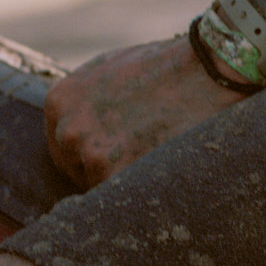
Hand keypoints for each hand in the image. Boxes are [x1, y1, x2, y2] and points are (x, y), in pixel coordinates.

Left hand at [45, 36, 247, 186]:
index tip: (118, 152)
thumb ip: (86, 99)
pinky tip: (162, 173)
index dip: (92, 152)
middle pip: (77, 169)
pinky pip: (120, 198)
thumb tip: (79, 125)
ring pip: (99, 185)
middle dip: (106, 168)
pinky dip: (140, 192)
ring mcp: (88, 153)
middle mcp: (67, 129)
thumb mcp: (110, 69)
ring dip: (125, 180)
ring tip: (157, 160)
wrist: (205, 70)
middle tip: (142, 157)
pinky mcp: (114, 173)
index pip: (63, 146)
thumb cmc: (166, 67)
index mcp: (60, 101)